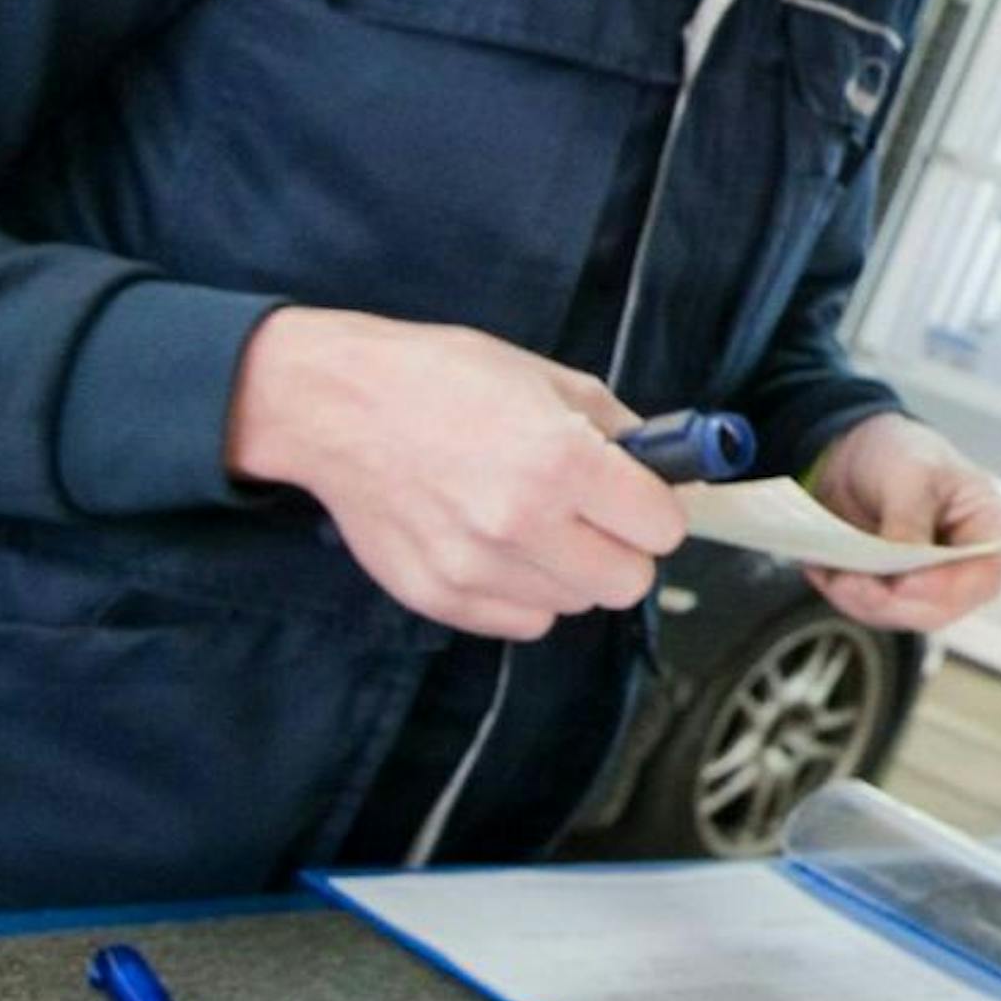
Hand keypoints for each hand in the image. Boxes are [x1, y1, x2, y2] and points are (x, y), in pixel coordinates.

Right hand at [225, 308, 680, 640]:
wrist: (335, 404)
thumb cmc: (439, 379)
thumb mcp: (548, 378)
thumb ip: (619, 430)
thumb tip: (665, 467)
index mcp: (561, 462)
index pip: (663, 529)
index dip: (656, 508)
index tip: (640, 495)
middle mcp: (522, 523)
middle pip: (629, 582)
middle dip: (623, 548)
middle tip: (595, 516)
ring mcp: (476, 567)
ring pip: (576, 605)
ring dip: (571, 571)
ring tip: (536, 523)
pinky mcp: (437, 597)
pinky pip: (523, 622)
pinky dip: (525, 593)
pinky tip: (500, 547)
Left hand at [803, 413, 1000, 632]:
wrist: (861, 455)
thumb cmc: (904, 453)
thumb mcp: (913, 473)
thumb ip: (911, 520)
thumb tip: (903, 566)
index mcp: (991, 531)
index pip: (984, 576)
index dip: (946, 587)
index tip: (903, 582)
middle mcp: (967, 567)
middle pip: (942, 608)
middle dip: (892, 601)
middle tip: (851, 582)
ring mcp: (931, 584)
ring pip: (902, 615)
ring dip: (863, 602)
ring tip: (833, 576)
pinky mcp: (895, 593)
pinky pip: (872, 609)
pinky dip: (846, 595)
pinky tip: (825, 572)